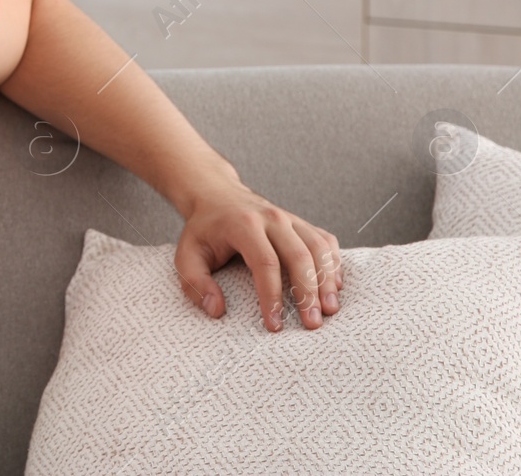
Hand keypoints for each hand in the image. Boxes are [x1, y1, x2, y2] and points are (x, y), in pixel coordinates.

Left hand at [173, 179, 342, 330]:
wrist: (217, 195)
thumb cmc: (204, 230)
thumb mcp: (186, 254)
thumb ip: (195, 283)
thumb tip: (216, 310)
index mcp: (243, 225)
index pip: (265, 263)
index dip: (272, 296)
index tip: (274, 324)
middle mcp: (272, 218)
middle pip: (298, 256)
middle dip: (307, 293)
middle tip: (312, 324)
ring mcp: (290, 218)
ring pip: (318, 248)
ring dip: (327, 280)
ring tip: (330, 310)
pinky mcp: (301, 223)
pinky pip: (326, 241)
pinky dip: (334, 264)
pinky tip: (335, 287)